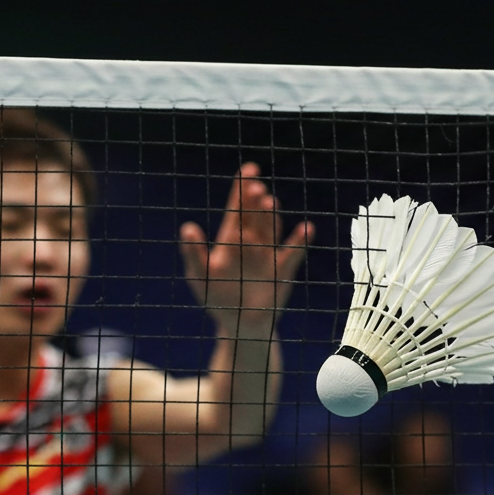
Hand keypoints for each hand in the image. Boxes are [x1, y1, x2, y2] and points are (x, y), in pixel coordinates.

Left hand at [179, 163, 313, 332]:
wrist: (241, 324)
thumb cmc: (217, 298)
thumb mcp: (200, 277)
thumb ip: (193, 254)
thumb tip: (187, 227)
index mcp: (231, 237)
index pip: (237, 208)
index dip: (242, 189)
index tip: (249, 170)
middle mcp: (252, 240)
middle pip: (255, 215)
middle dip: (256, 201)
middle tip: (256, 188)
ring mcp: (269, 253)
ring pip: (272, 228)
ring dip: (272, 216)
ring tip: (270, 203)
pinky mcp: (284, 269)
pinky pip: (293, 252)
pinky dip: (300, 240)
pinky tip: (306, 228)